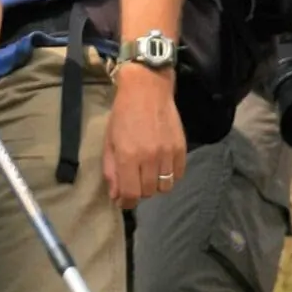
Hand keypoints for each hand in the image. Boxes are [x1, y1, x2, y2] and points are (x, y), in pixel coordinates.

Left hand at [103, 65, 185, 205]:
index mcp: (128, 156)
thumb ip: (111, 170)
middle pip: (148, 192)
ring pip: (165, 187)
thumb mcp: (110, 141)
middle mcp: (150, 157)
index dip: (126, 202)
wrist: (147, 88)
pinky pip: (178, 174)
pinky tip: (162, 167)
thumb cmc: (123, 114)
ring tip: (149, 175)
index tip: (123, 201)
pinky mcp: (181, 148)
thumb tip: (116, 196)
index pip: (130, 194)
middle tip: (134, 183)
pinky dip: (170, 176)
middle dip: (139, 192)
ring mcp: (168, 153)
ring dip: (155, 186)